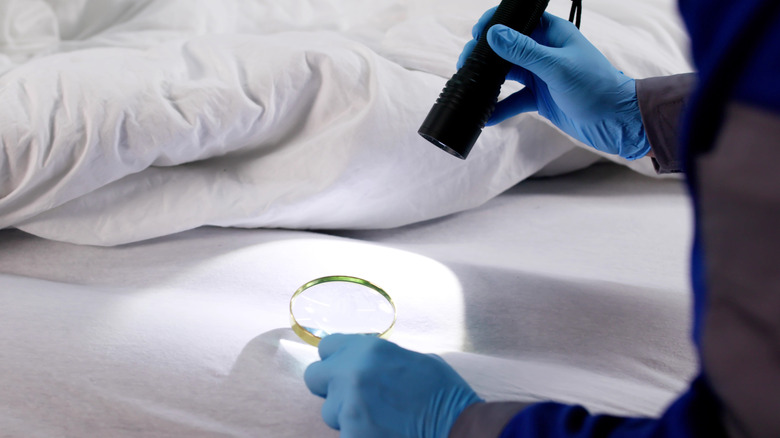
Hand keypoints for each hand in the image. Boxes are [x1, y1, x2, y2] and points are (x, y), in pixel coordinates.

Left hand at [304, 334, 482, 437]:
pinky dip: (359, 434)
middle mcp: (352, 372)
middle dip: (331, 388)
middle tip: (354, 398)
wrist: (458, 426)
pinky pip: (344, 433)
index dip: (336, 360)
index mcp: (368, 348)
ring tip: (379, 419)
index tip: (344, 370)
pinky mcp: (351, 435)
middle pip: (315, 378)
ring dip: (347, 416)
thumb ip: (378, 359)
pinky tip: (382, 432)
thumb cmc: (442, 392)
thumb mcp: (411, 358)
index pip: (327, 347)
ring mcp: (349, 406)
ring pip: (329, 412)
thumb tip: (362, 363)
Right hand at [458, 10, 649, 159]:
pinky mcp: (540, 98)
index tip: (476, 34)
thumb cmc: (596, 87)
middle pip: (507, 48)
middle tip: (466, 64)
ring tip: (468, 87)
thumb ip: (523, 51)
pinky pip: (513, 100)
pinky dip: (499, 108)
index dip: (495, 24)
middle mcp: (544, 52)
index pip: (518, 20)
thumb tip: (493, 34)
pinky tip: (485, 116)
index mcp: (552, 34)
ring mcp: (541, 75)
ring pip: (507, 74)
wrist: (617, 122)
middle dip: (485, 55)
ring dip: (488, 81)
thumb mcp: (556, 67)